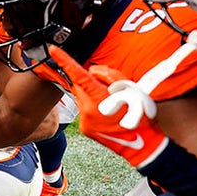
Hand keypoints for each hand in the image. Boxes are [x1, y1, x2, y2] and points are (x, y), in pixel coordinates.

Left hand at [45, 46, 166, 167]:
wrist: (142, 145)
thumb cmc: (140, 116)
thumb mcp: (131, 89)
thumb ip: (109, 76)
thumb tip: (91, 71)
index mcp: (99, 97)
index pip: (78, 74)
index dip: (64, 61)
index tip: (54, 50)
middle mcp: (87, 109)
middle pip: (79, 85)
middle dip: (89, 82)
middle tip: (108, 89)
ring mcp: (84, 120)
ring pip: (81, 97)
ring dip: (91, 96)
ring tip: (111, 105)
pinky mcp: (84, 128)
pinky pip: (83, 110)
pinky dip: (92, 108)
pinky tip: (106, 114)